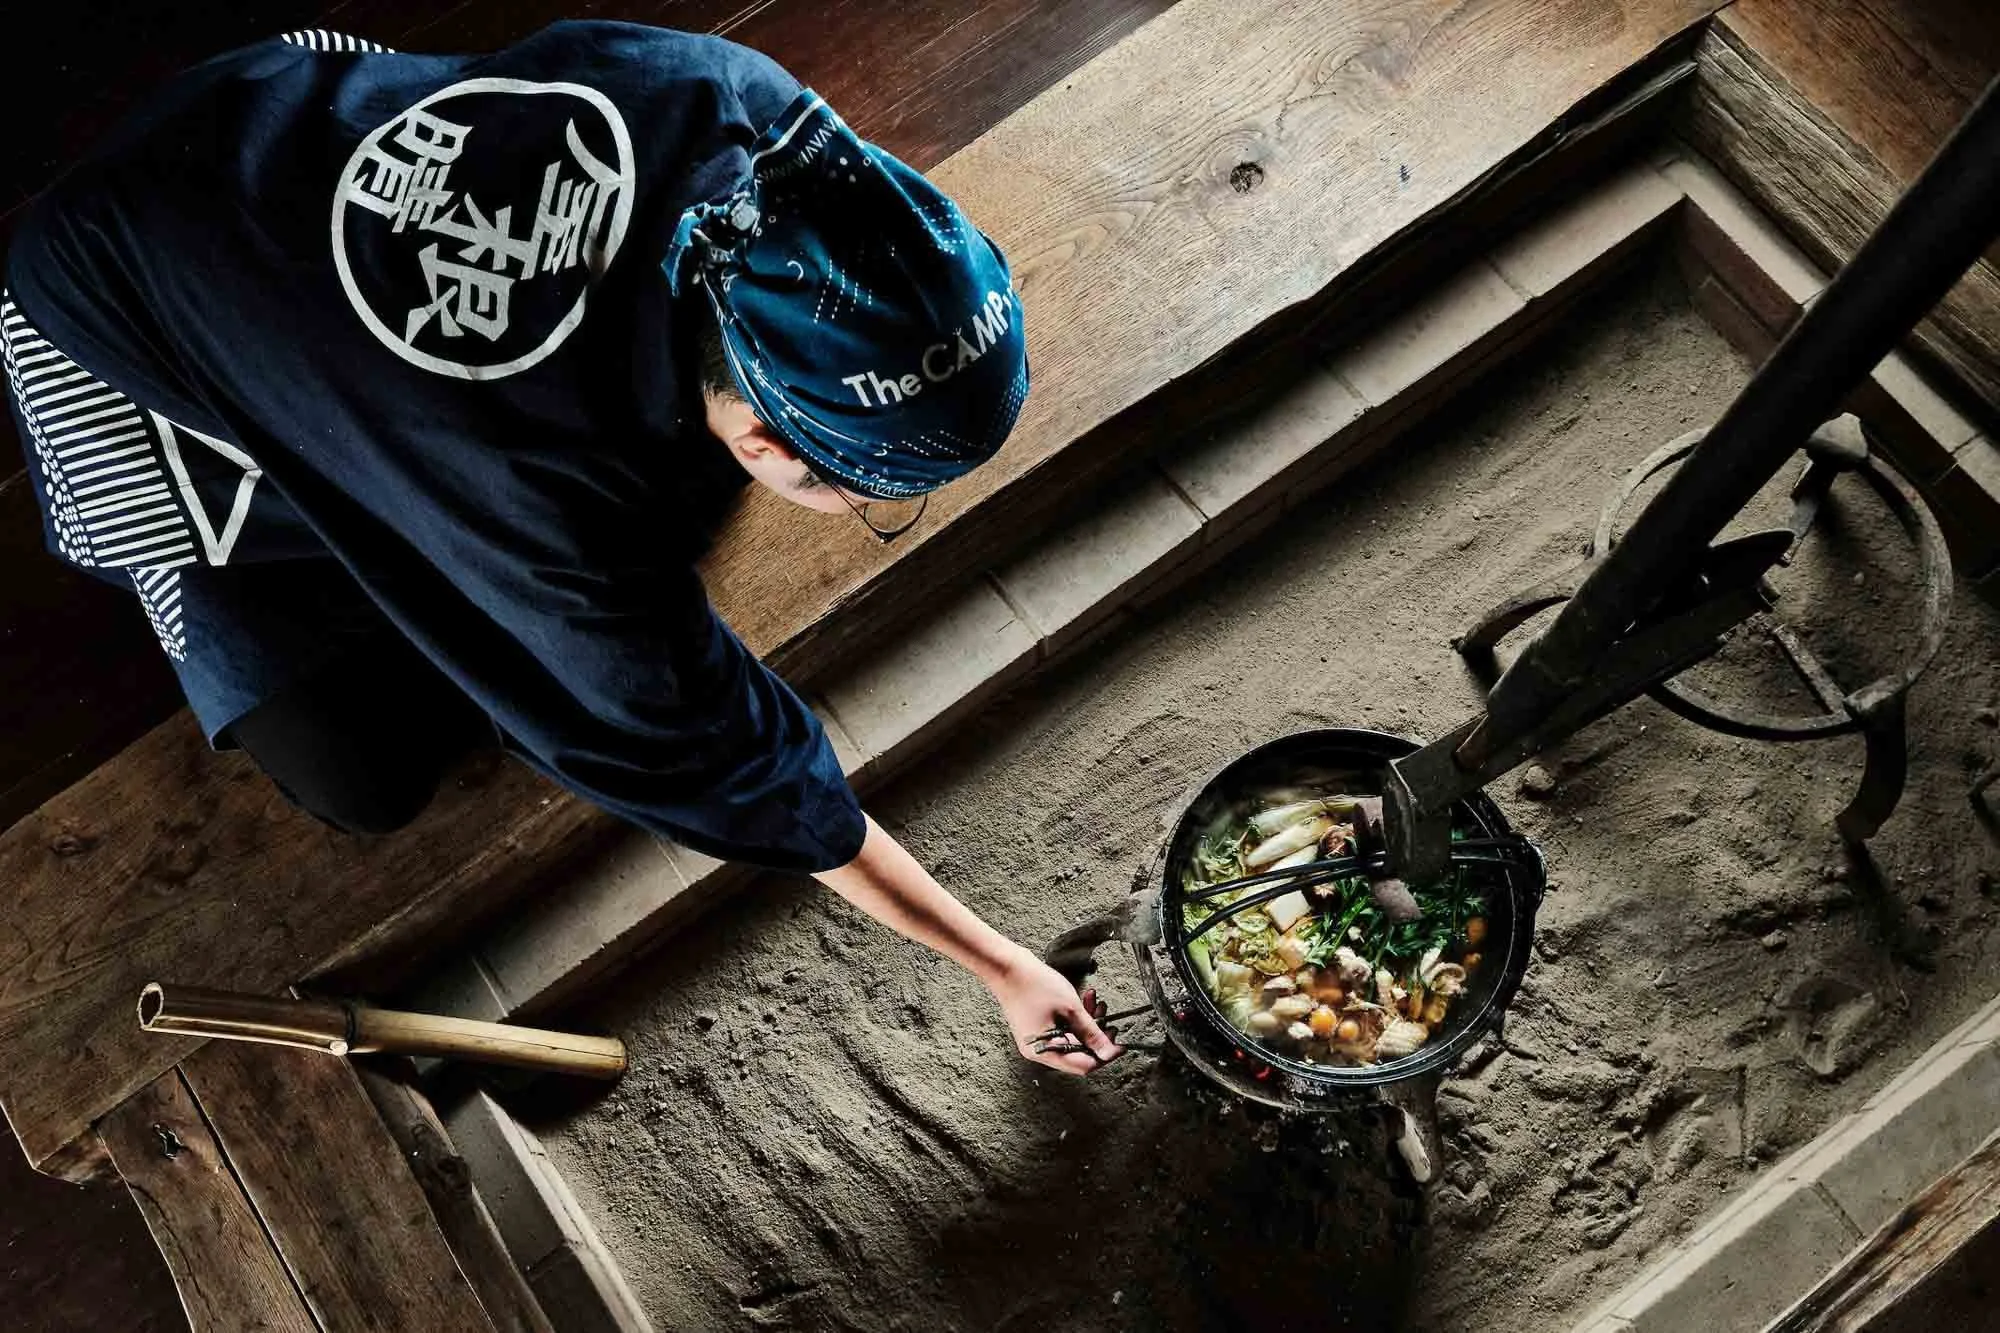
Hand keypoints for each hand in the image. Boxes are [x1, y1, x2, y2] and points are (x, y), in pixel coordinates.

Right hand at [988, 945, 1122, 1075]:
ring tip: (1097, 1004)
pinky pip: (1062, 1028)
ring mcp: (1037, 1038)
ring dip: (1087, 1023)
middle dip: (1096, 1036)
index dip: (1104, 1055)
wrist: (1006, 965)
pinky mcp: (1037, 1026)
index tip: (1119, 1044)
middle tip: (1109, 1022)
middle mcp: (1039, 1050)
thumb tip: (1109, 1052)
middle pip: (1078, 1053)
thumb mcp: (1070, 1008)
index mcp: (1045, 1052)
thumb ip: (1092, 1032)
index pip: (1083, 1066)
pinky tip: (1085, 1001)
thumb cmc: (1032, 985)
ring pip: (1072, 1038)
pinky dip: (1075, 1017)